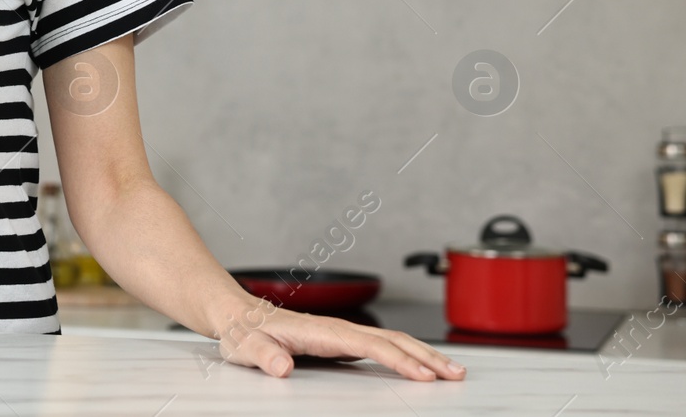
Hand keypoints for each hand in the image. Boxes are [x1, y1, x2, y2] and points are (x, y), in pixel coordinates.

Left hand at [213, 298, 466, 381]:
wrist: (235, 316)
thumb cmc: (241, 332)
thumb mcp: (244, 346)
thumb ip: (262, 354)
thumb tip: (281, 366)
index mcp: (319, 331)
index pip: (367, 345)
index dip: (397, 359)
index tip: (424, 375)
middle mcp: (334, 329)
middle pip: (390, 339)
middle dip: (426, 355)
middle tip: (457, 374)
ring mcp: (339, 334)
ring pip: (389, 341)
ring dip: (422, 353)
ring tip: (452, 370)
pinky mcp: (338, 342)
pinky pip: (380, 347)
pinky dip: (406, 355)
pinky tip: (419, 366)